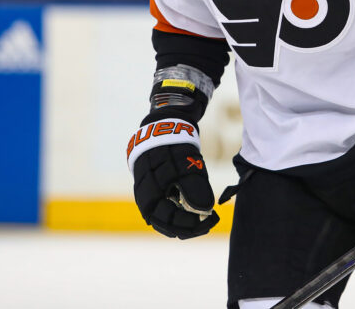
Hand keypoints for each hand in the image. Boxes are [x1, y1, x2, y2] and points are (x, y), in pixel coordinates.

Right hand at [127, 114, 218, 238]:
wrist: (163, 128)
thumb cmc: (176, 147)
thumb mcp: (188, 166)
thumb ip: (194, 190)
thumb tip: (203, 211)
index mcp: (151, 192)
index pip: (168, 220)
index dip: (189, 225)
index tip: (209, 222)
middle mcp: (145, 196)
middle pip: (164, 222)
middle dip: (187, 226)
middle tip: (208, 223)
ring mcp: (146, 192)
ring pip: (162, 216)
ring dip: (182, 221)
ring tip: (203, 220)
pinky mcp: (151, 188)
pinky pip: (162, 207)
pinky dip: (176, 212)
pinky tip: (191, 212)